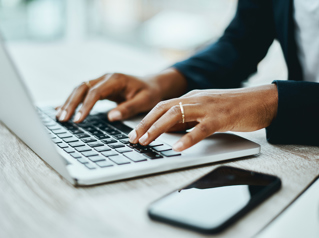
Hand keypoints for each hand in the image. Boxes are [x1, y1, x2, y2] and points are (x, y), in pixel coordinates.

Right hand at [56, 69, 186, 122]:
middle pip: (82, 88)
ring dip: (69, 102)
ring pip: (80, 89)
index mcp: (116, 80)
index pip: (95, 92)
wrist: (153, 84)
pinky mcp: (100, 87)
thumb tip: (111, 117)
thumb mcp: (144, 101)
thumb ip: (128, 108)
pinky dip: (73, 101)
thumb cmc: (150, 92)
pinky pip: (83, 93)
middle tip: (63, 119)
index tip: (78, 120)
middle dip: (71, 103)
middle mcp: (106, 78)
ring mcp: (102, 82)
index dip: (85, 106)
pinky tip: (63, 109)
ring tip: (60, 117)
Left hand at [129, 84, 277, 151]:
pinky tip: (178, 148)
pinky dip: (188, 138)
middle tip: (133, 139)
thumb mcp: (205, 111)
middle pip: (163, 109)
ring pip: (177, 115)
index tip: (134, 133)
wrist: (260, 100)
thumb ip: (188, 118)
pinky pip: (201, 128)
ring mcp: (208, 107)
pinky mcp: (221, 117)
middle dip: (145, 124)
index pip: (161, 106)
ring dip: (158, 129)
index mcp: (190, 98)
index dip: (145, 120)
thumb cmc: (233, 107)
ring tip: (146, 141)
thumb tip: (168, 131)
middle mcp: (195, 99)